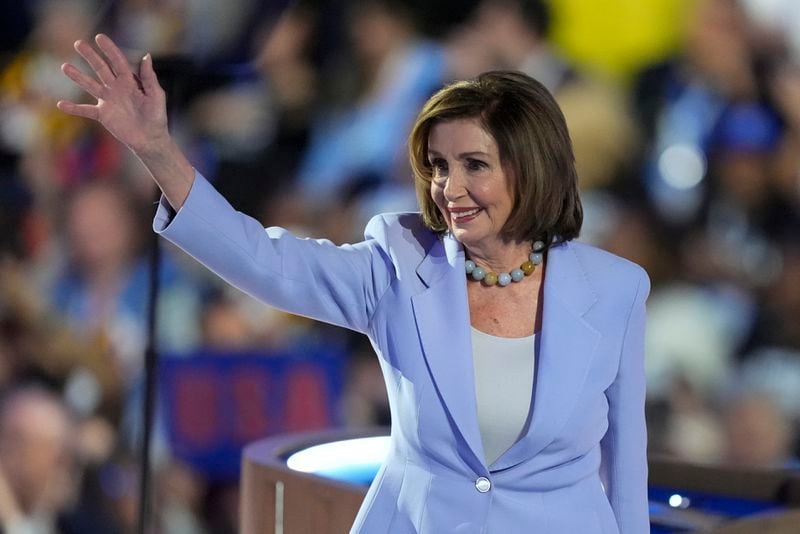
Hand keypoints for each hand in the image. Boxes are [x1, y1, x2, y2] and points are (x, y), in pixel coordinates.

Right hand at [57, 34, 167, 153]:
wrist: (150, 139)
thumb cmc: (156, 117)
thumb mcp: (156, 96)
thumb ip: (149, 78)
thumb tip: (147, 56)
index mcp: (130, 81)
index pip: (118, 62)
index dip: (110, 50)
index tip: (100, 37)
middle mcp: (116, 88)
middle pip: (101, 68)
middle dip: (90, 56)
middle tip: (78, 43)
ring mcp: (108, 100)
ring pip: (90, 85)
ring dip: (78, 77)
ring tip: (64, 66)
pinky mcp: (103, 115)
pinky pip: (85, 110)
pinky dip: (74, 108)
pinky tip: (60, 104)